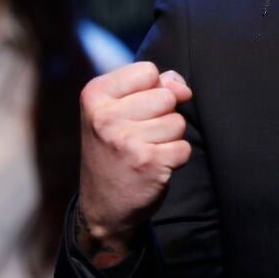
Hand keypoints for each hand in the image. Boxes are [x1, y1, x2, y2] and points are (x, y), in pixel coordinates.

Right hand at [77, 61, 193, 264]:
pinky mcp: (147, 163)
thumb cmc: (116, 149)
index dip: (152, 89)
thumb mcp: (119, 110)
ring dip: (170, 138)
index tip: (134, 111)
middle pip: (166, 96)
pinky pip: (184, 148)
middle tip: (140, 136)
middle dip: (163, 115)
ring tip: (145, 151)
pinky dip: (175, 159)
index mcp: (94, 96)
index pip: (148, 71)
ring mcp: (125, 140)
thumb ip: (152, 86)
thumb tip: (183, 87)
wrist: (103, 206)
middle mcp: (105, 117)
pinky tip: (154, 166)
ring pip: (177, 122)